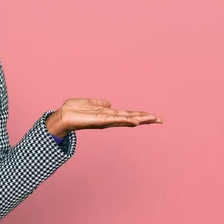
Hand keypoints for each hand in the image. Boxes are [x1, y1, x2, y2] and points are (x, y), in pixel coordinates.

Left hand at [45, 98, 162, 137]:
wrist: (63, 115)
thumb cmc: (74, 110)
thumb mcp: (89, 103)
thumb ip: (99, 103)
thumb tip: (108, 103)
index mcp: (107, 114)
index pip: (127, 114)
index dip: (139, 115)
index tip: (152, 116)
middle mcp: (109, 118)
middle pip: (131, 118)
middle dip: (145, 119)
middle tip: (160, 119)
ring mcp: (106, 120)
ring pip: (126, 119)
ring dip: (140, 119)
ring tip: (153, 119)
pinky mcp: (100, 121)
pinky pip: (115, 120)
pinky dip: (125, 120)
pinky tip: (135, 121)